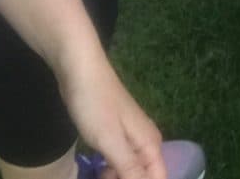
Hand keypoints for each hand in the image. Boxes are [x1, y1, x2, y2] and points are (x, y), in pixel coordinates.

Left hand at [58, 48, 165, 178]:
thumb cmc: (96, 105)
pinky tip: (98, 171)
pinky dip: (111, 171)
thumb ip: (130, 168)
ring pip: (131, 169)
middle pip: (146, 175)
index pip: (159, 177)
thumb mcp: (110, 141)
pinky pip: (120, 160)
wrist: (80, 71)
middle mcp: (146, 141)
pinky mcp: (116, 132)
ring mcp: (131, 135)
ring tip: (98, 177)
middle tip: (102, 178)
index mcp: (150, 144)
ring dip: (117, 178)